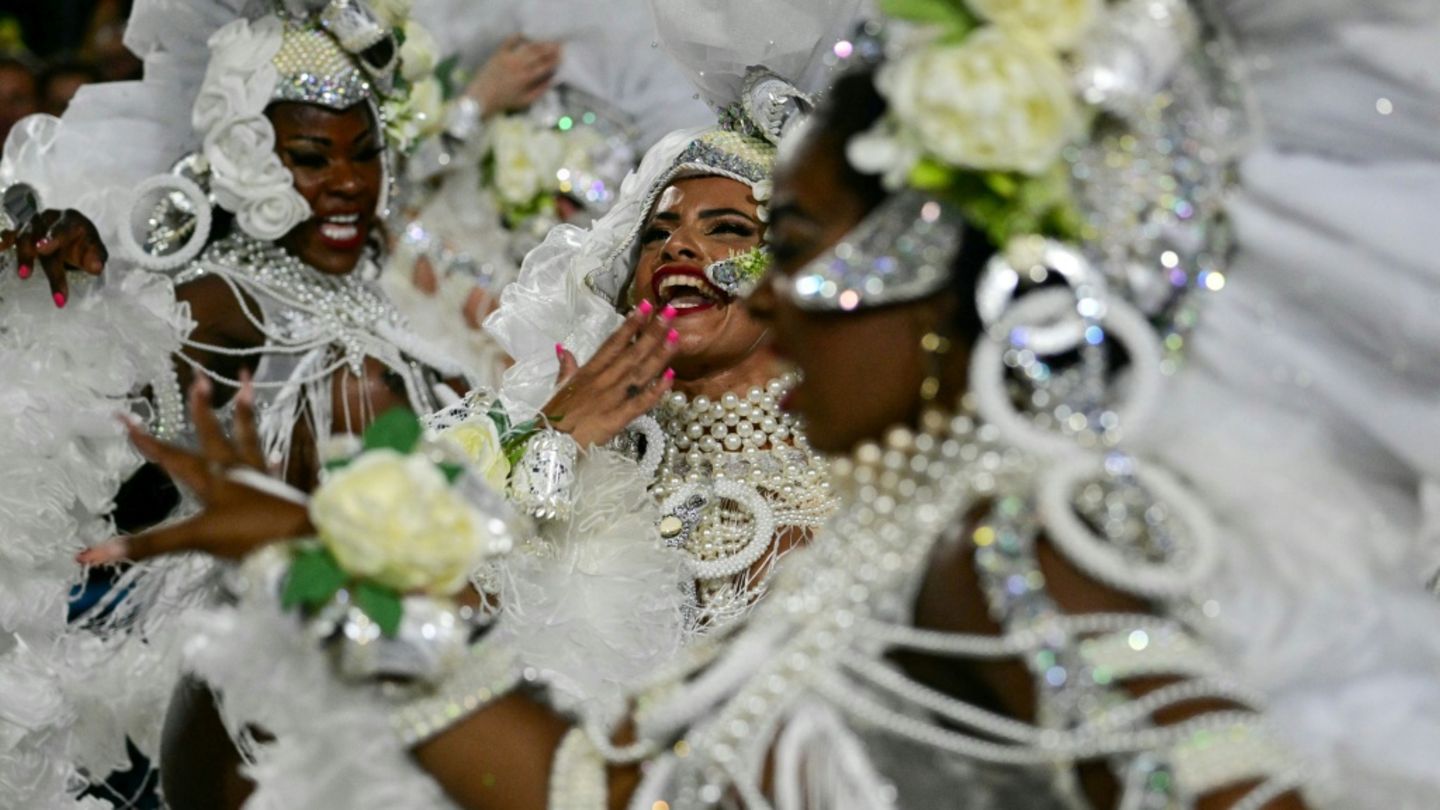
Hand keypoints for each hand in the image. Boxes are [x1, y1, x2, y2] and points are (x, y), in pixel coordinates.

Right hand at [1, 208, 106, 307]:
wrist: (75, 235)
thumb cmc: (85, 244)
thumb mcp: (95, 250)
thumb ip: (96, 258)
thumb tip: (96, 268)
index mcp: (72, 220)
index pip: (61, 229)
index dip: (51, 239)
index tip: (42, 249)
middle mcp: (50, 218)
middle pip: (40, 237)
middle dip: (34, 257)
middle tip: (27, 276)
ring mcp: (34, 222)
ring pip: (23, 236)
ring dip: (22, 255)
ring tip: (24, 274)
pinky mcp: (22, 229)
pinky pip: (10, 234)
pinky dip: (4, 241)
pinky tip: (0, 248)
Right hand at [77, 374, 312, 565]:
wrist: (305, 538)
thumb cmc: (252, 535)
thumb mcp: (196, 540)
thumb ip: (148, 546)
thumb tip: (91, 554)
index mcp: (211, 479)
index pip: (171, 456)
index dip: (146, 440)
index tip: (126, 417)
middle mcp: (234, 470)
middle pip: (214, 433)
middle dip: (203, 407)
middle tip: (201, 376)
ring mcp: (260, 476)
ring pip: (249, 437)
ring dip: (245, 413)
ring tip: (248, 386)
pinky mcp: (280, 489)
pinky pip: (272, 467)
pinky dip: (270, 459)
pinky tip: (276, 455)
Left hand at [464, 35, 561, 116]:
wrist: (482, 98)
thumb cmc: (505, 102)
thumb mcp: (526, 101)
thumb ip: (540, 90)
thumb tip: (553, 80)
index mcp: (526, 78)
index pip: (545, 66)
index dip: (555, 60)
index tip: (562, 56)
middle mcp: (519, 66)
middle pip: (538, 53)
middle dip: (550, 48)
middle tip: (559, 44)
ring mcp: (508, 58)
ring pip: (527, 47)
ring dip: (539, 43)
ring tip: (546, 41)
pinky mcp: (499, 54)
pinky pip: (509, 42)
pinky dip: (517, 37)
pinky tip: (524, 35)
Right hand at [544, 301, 679, 447]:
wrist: (550, 444)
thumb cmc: (554, 417)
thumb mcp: (559, 387)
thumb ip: (566, 367)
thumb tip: (563, 348)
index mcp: (589, 371)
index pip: (613, 342)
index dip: (630, 324)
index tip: (645, 306)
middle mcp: (603, 380)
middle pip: (632, 352)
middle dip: (652, 331)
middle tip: (670, 312)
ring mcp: (612, 398)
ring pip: (640, 372)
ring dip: (659, 354)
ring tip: (675, 336)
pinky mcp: (618, 418)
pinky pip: (641, 402)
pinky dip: (656, 390)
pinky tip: (670, 377)